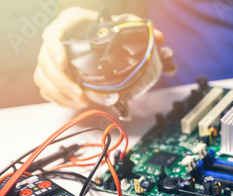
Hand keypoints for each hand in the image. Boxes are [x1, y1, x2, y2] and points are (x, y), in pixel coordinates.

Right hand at [34, 7, 164, 108]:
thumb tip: (158, 37)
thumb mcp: (121, 25)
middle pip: (46, 60)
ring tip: (80, 103)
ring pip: (43, 76)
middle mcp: (58, 39)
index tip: (63, 62)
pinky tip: (74, 104)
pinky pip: (46, 87)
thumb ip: (137, 29)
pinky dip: (58, 98)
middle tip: (80, 95)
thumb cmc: (106, 29)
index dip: (55, 49)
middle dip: (62, 82)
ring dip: (60, 93)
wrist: (101, 37)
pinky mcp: (53, 72)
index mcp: (71, 23)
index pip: (54, 33)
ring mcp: (53, 57)